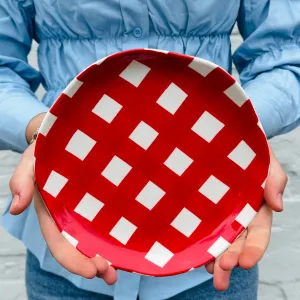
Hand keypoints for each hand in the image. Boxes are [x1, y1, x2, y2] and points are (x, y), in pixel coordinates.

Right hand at [9, 123, 117, 283]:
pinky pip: (105, 221)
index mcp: (50, 213)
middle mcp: (68, 216)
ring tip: (125, 267)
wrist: (62, 137)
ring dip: (108, 255)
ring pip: (94, 238)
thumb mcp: (30, 162)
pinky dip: (115, 235)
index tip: (92, 271)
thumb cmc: (45, 150)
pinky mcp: (98, 201)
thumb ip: (21, 182)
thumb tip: (15, 209)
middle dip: (93, 265)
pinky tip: (129, 243)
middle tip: (111, 275)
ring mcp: (84, 210)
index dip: (73, 261)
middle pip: (80, 247)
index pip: (60, 243)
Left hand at [205, 148, 287, 290]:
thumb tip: (278, 206)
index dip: (253, 249)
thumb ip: (275, 180)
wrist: (226, 140)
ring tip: (209, 273)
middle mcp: (238, 215)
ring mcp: (220, 214)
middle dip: (230, 259)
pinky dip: (200, 243)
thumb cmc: (250, 151)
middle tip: (222, 273)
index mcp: (257, 208)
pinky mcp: (203, 209)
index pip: (258, 234)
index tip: (244, 262)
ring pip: (219, 240)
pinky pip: (202, 228)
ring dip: (214, 259)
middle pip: (237, 243)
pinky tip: (194, 255)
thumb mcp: (267, 161)